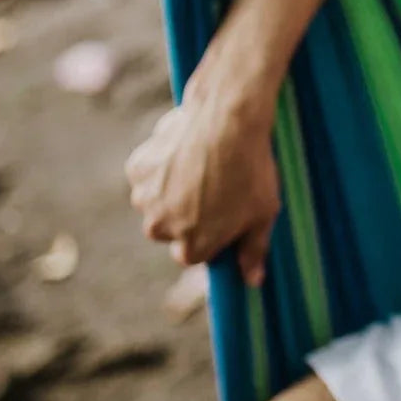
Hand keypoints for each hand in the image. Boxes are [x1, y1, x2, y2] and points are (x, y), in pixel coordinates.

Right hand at [125, 55, 280, 285]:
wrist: (228, 120)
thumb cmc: (252, 169)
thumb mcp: (264, 213)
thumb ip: (255, 250)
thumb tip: (253, 281)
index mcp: (191, 248)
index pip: (192, 253)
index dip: (208, 233)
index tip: (223, 213)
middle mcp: (160, 229)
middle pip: (171, 228)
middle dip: (186, 213)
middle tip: (215, 184)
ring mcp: (144, 199)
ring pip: (156, 200)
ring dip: (171, 188)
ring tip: (202, 163)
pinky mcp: (137, 169)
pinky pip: (147, 173)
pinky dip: (161, 164)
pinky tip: (185, 148)